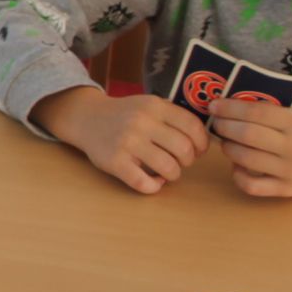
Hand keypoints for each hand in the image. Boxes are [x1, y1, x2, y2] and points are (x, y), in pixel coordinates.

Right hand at [33, 88, 210, 194]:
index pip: (192, 126)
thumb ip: (174, 117)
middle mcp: (141, 122)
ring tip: (167, 173)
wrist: (87, 118)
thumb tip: (205, 142)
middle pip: (184, 149)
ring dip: (173, 175)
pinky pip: (144, 184)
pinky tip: (152, 181)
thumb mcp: (149, 105)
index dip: (202, 143)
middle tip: (181, 162)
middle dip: (188, 161)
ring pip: (168, 168)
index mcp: (154, 106)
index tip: (198, 151)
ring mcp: (127, 142)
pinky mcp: (115, 162)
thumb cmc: (125, 115)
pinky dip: (154, 187)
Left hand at [210, 99, 291, 196]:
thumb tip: (229, 104)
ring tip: (226, 140)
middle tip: (216, 123)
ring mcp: (291, 171)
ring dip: (228, 148)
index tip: (214, 105)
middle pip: (246, 136)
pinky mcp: (287, 190)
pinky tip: (237, 164)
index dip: (229, 109)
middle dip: (224, 127)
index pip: (254, 113)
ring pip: (245, 159)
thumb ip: (269, 108)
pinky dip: (238, 175)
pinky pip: (252, 186)